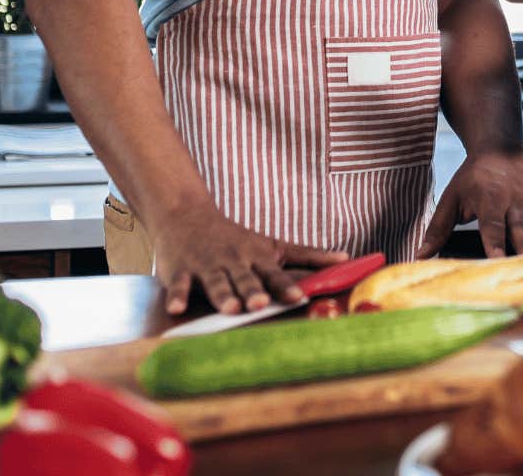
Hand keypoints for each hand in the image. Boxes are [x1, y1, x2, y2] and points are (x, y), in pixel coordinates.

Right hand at [147, 199, 347, 314]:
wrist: (187, 214)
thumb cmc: (235, 237)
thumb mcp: (273, 244)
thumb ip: (308, 255)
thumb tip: (346, 259)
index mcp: (256, 257)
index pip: (275, 273)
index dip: (286, 285)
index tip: (299, 297)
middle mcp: (233, 262)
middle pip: (245, 278)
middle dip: (253, 291)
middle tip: (260, 303)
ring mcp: (207, 266)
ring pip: (216, 282)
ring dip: (223, 295)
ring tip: (230, 309)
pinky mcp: (181, 271)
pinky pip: (180, 285)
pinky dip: (178, 297)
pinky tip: (177, 309)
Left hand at [418, 152, 522, 258]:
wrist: (499, 156)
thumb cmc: (472, 180)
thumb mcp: (450, 199)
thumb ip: (437, 229)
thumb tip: (421, 255)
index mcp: (488, 199)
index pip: (491, 225)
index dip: (494, 243)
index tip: (496, 260)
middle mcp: (511, 203)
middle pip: (518, 230)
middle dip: (522, 251)